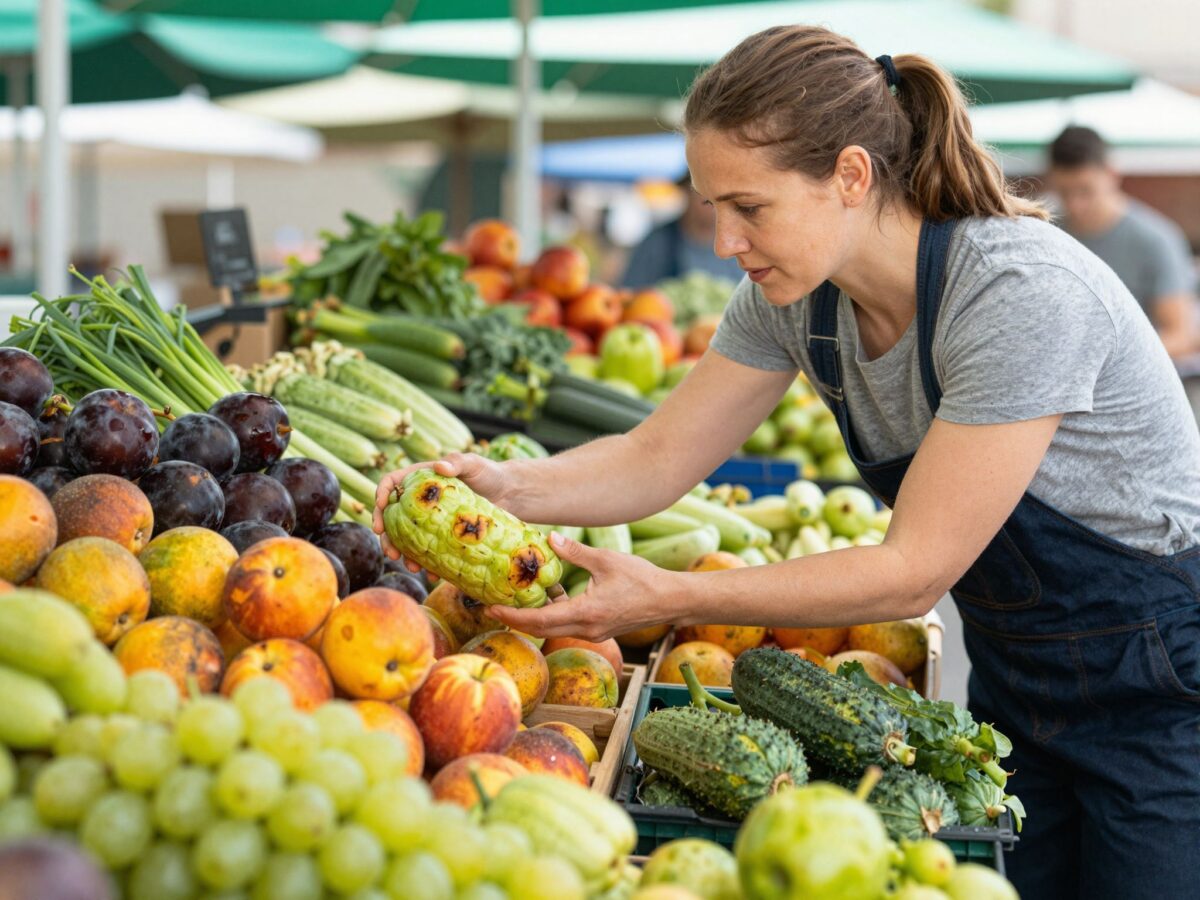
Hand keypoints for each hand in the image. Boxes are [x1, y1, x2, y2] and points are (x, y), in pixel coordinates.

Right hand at [371, 452, 507, 565]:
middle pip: (393, 517)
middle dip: (387, 536)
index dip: (381, 495)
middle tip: (390, 551)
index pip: (391, 484)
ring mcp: (430, 520)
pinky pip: (429, 551)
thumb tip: (440, 466)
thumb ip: (458, 461)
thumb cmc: (489, 473)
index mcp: (420, 479)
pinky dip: (428, 563)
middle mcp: (420, 501)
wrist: (509, 494)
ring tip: (410, 567)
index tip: (380, 509)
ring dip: (404, 554)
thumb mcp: (474, 464)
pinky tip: (432, 574)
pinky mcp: (443, 536)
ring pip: (407, 538)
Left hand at [487, 532, 681, 640]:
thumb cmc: (642, 579)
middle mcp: (586, 629)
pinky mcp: (599, 628)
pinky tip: (551, 593)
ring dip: (534, 616)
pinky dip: (554, 612)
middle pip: (541, 629)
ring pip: (554, 628)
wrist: (670, 600)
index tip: (491, 608)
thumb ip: (576, 551)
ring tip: (515, 599)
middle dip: (515, 619)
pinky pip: (568, 624)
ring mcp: (593, 632)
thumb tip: (550, 538)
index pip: (539, 620)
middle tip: (492, 606)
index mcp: (586, 613)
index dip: (512, 615)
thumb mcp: (606, 560)